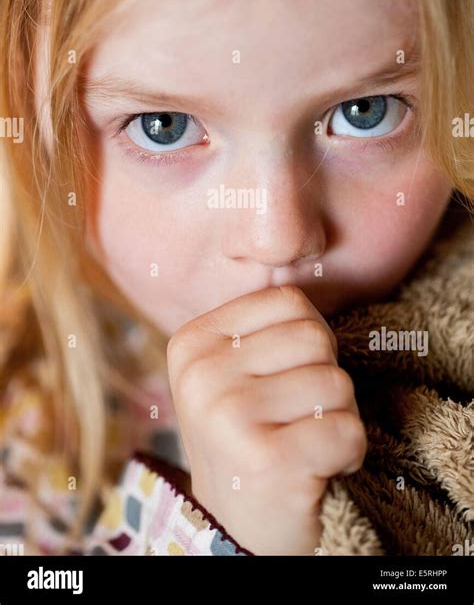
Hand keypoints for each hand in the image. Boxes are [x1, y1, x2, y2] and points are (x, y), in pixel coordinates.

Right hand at [167, 285, 366, 554]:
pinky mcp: (267, 461)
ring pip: (336, 383)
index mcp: (191, 342)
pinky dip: (346, 454)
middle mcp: (202, 376)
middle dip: (323, 378)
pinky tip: (313, 471)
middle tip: (295, 416)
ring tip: (301, 442)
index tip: (280, 381)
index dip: (306, 343)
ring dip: (335, 418)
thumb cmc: (248, 437)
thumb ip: (260, 326)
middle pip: (316, 337)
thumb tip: (303, 251)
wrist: (238, 524)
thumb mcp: (233, 371)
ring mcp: (229, 418)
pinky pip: (348, 431)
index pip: (289, 301)